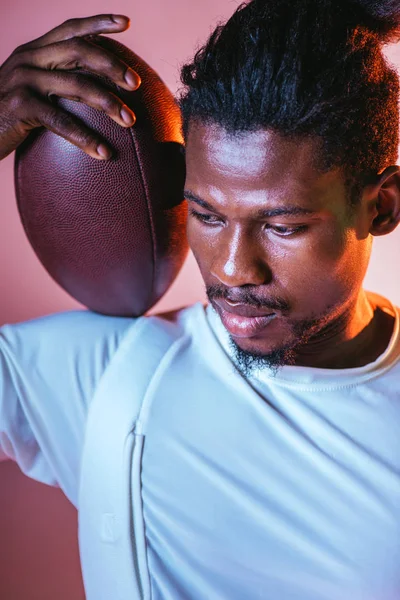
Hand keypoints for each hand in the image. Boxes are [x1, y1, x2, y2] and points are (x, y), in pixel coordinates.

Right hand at [0, 14, 140, 160]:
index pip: (69, 28)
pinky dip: (86, 139)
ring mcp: (23, 80)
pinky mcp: (19, 105)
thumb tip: (97, 98)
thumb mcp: (29, 93)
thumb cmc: (6, 117)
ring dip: (108, 103)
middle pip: (79, 50)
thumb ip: (56, 87)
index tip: (127, 24)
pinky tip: (104, 154)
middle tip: (137, 83)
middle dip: (112, 65)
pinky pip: (61, 121)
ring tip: (131, 121)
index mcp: (33, 51)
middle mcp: (28, 58)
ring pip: (76, 84)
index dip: (98, 23)